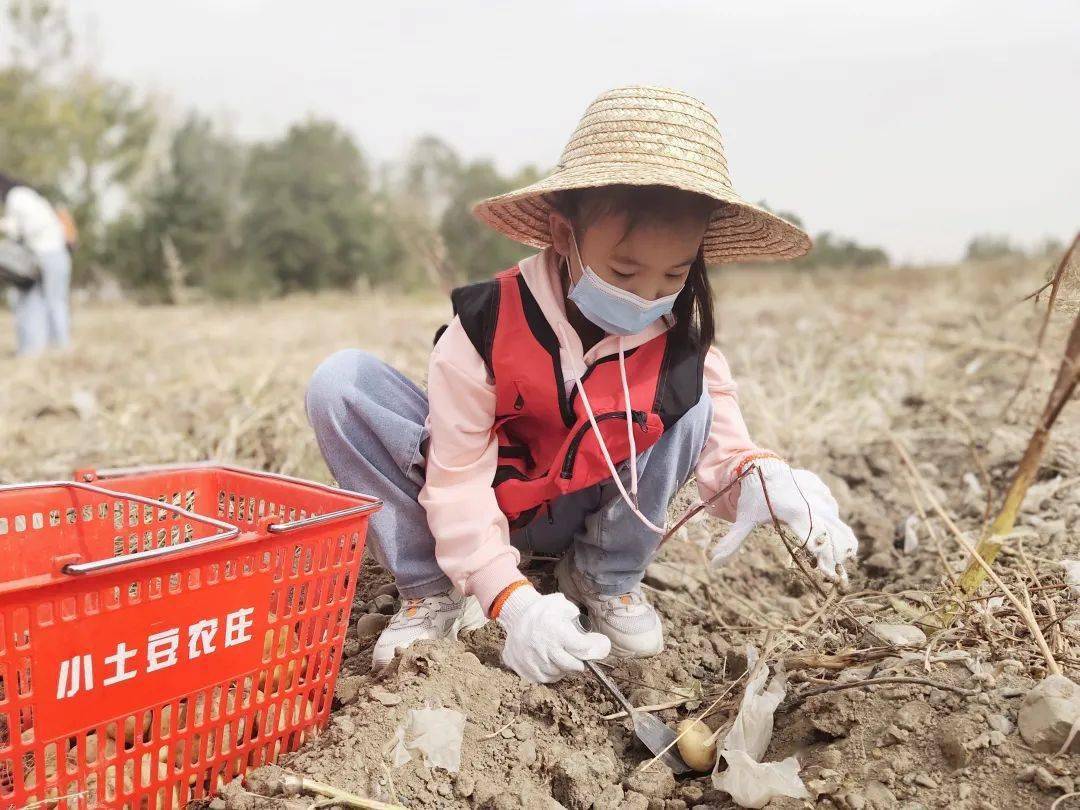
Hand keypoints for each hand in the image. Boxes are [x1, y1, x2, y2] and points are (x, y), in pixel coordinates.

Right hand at [497, 586, 609, 682]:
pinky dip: (552, 673)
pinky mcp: (524, 669)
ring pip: (559, 673)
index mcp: (555, 630)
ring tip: (562, 653)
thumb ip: (579, 620)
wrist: (515, 615)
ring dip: (565, 667)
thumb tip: (595, 640)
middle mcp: (543, 647)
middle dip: (580, 660)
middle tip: (580, 653)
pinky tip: (552, 661)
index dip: (595, 648)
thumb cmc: (543, 610)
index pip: (582, 648)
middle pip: (573, 665)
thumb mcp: (562, 604)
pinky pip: (545, 679)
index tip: (599, 645)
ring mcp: (532, 660)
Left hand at [711, 459, 857, 579]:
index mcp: (795, 513)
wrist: (760, 466)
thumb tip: (714, 564)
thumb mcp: (744, 519)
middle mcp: (811, 504)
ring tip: (846, 556)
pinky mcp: (821, 489)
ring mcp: (818, 495)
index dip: (824, 557)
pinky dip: (834, 521)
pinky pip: (832, 508)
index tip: (828, 573)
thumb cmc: (752, 496)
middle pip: (833, 533)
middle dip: (839, 553)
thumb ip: (733, 542)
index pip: (815, 539)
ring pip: (836, 521)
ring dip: (842, 540)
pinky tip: (835, 534)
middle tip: (841, 571)